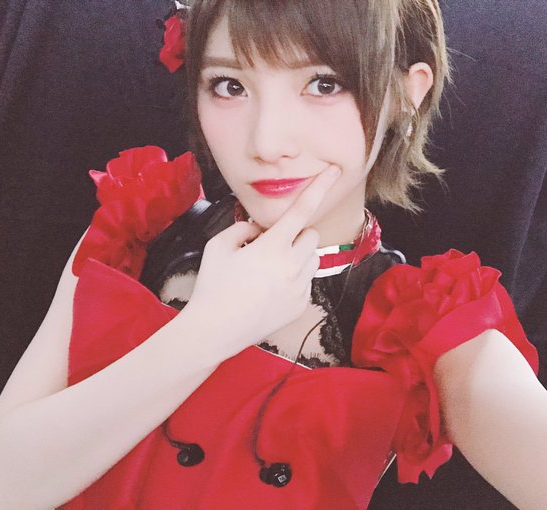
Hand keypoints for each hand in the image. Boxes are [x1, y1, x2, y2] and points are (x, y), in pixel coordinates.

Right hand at [184, 165, 340, 357]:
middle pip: (310, 236)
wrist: (215, 330)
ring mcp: (300, 288)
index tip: (334, 170)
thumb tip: (257, 228)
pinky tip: (270, 290)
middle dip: (295, 235)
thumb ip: (241, 228)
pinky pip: (307, 282)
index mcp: (272, 247)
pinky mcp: (301, 305)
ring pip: (312, 258)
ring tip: (271, 269)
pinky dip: (294, 279)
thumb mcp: (217, 247)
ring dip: (298, 256)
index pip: (301, 210)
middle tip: (271, 246)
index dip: (319, 187)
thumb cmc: (213, 286)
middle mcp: (292, 266)